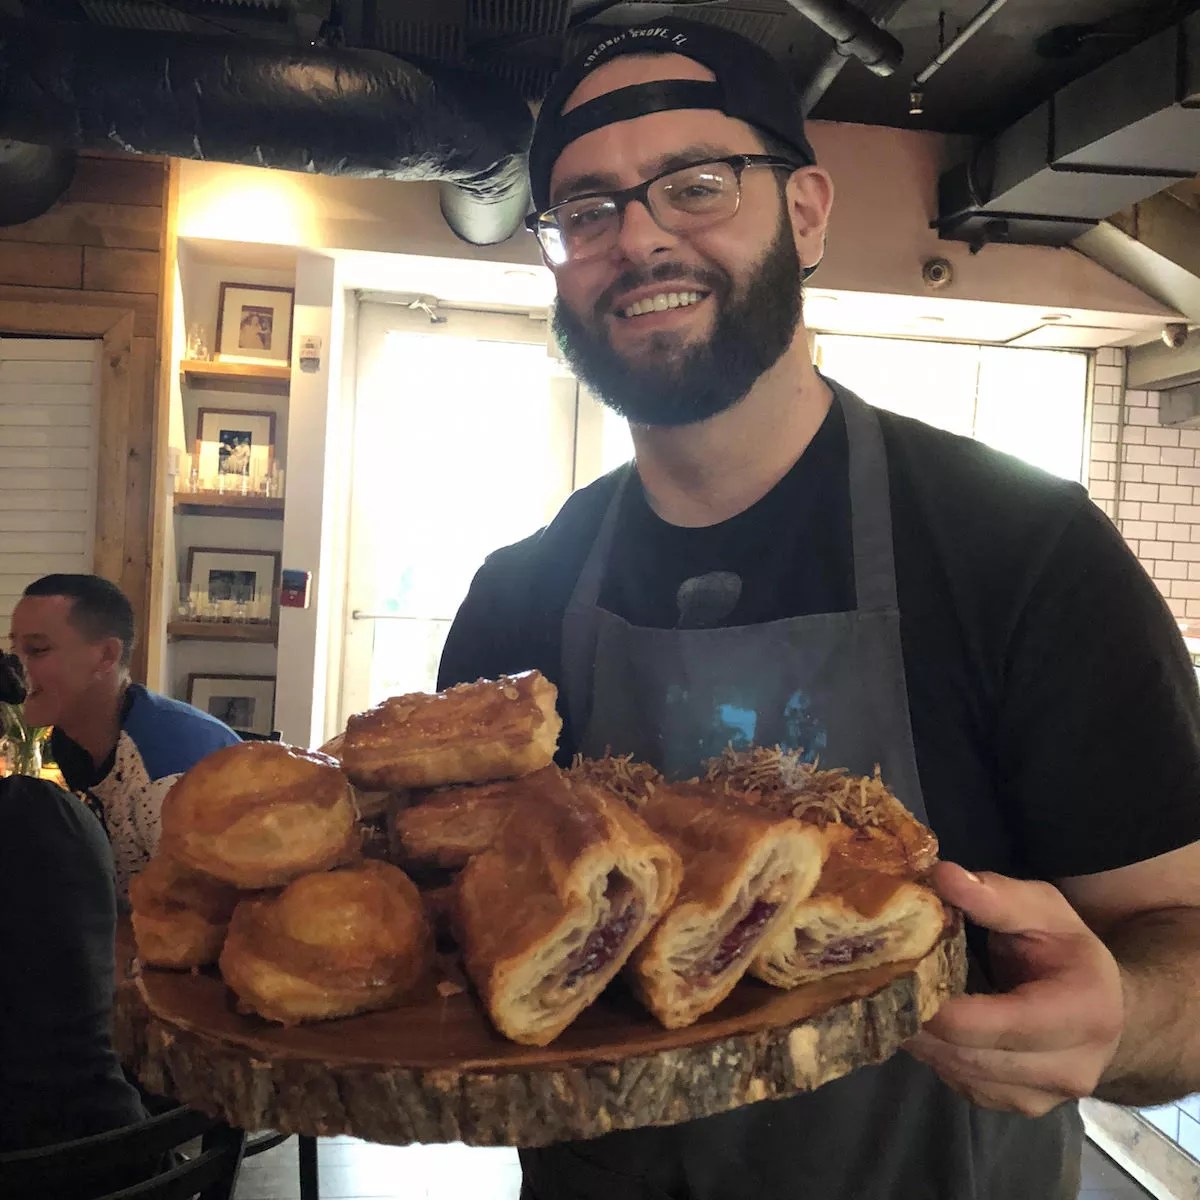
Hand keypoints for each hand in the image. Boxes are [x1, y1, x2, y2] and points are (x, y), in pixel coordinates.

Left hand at [904, 862, 1123, 1117]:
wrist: (1108, 1010)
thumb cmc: (1069, 951)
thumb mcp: (1044, 909)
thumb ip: (996, 895)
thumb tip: (942, 876)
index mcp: (1082, 1014)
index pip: (990, 1023)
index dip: (934, 1002)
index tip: (893, 970)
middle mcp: (1069, 1069)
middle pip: (968, 1055)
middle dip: (916, 1022)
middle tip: (874, 985)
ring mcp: (1044, 1097)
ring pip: (960, 1075)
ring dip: (919, 1041)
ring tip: (888, 999)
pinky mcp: (1019, 1106)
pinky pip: (963, 1085)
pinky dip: (935, 1055)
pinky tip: (917, 1022)